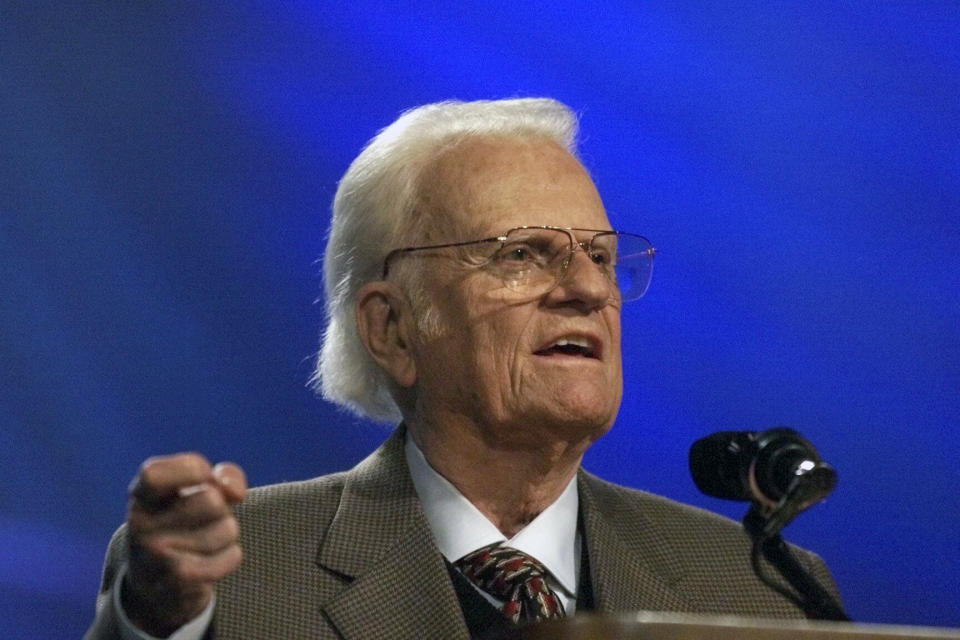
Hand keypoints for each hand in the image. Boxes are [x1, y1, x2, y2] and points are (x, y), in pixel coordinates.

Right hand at [122, 453, 246, 636]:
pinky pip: (231, 556)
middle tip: (207, 518)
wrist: (155, 582)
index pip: (154, 474)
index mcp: (140, 496)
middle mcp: (140, 525)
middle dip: (222, 507)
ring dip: (228, 533)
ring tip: (209, 540)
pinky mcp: (177, 581)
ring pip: (225, 529)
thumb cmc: (183, 522)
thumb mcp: (195, 491)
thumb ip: (223, 477)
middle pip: (210, 500)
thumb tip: (235, 492)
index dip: (191, 469)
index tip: (204, 475)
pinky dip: (231, 556)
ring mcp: (155, 555)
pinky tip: (213, 560)